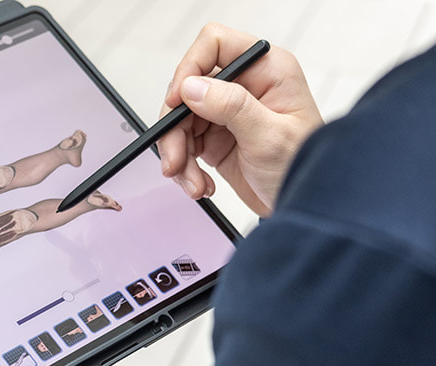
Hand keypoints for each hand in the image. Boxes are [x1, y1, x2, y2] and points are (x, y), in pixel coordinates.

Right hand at [157, 23, 323, 215]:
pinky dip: (185, 166)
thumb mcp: (270, 137)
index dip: (190, 69)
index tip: (178, 101)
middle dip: (176, 126)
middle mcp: (245, 86)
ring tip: (192, 182)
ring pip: (181, 120)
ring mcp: (228, 112)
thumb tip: (192, 86)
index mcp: (266, 70)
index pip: (215, 45)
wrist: (300, 206)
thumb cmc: (303, 167)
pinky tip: (200, 183)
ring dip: (179, 153)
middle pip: (188, 88)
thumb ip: (232, 106)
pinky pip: (184, 144)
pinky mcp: (216, 137)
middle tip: (176, 158)